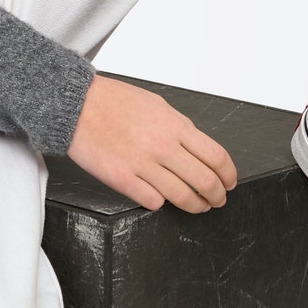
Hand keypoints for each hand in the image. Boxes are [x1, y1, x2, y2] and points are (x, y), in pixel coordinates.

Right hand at [66, 75, 238, 212]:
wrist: (77, 104)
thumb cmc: (114, 101)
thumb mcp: (157, 105)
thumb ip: (179, 128)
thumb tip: (197, 150)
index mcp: (175, 126)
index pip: (216, 157)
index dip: (229, 175)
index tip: (229, 183)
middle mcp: (163, 146)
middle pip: (205, 181)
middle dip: (216, 196)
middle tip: (217, 200)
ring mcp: (142, 164)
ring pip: (181, 197)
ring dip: (195, 206)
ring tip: (197, 206)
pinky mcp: (121, 179)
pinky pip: (152, 201)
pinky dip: (160, 202)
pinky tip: (160, 198)